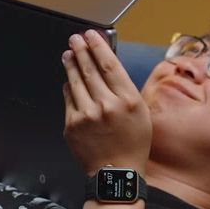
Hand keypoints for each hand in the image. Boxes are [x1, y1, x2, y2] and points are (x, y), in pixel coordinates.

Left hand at [62, 29, 151, 176]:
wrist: (116, 173)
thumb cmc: (133, 143)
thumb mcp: (141, 113)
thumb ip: (125, 89)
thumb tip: (107, 66)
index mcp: (127, 100)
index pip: (109, 65)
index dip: (98, 46)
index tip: (91, 35)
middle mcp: (106, 105)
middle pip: (89, 69)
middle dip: (80, 50)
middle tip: (75, 38)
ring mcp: (86, 115)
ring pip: (75, 82)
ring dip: (71, 64)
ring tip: (68, 53)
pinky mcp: (71, 124)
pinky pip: (68, 99)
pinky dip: (68, 87)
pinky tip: (68, 79)